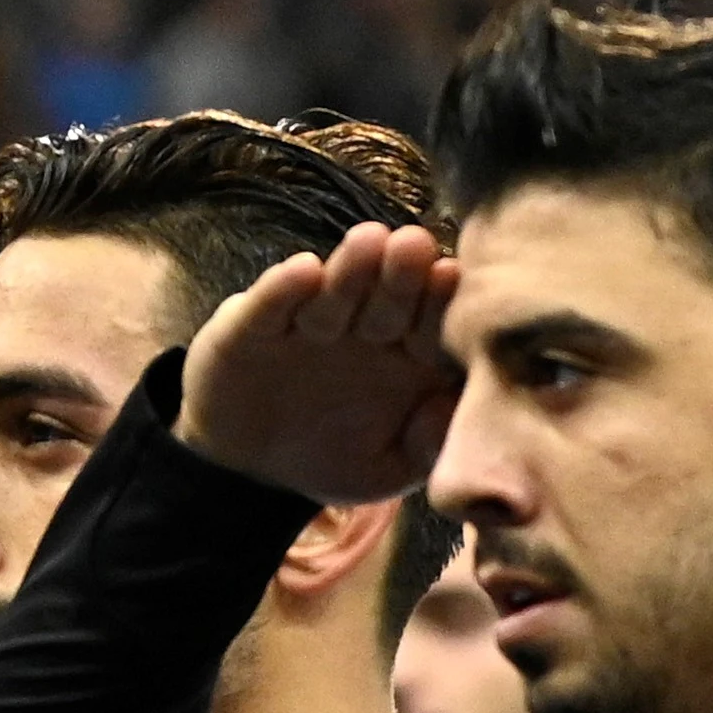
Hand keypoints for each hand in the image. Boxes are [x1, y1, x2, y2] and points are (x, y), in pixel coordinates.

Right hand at [174, 223, 459, 504]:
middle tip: (415, 244)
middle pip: (388, 298)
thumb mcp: (387, 468)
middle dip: (402, 272)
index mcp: (407, 357)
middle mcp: (363, 331)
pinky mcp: (254, 325)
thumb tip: (465, 420)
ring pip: (334, 293)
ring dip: (351, 269)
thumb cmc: (330, 459)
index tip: (452, 278)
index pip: (432, 324)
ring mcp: (309, 323)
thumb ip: (428, 446)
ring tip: (369, 241)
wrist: (247, 471)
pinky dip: (284, 289)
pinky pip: (271, 305)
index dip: (441, 303)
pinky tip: (302, 270)